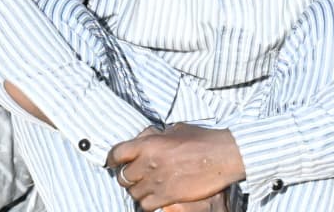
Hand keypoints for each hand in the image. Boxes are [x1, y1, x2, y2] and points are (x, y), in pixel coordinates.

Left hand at [108, 125, 244, 210]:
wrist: (221, 156)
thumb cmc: (201, 140)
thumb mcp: (175, 129)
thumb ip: (157, 135)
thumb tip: (146, 138)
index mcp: (148, 144)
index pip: (117, 153)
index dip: (112, 159)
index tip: (113, 162)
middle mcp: (148, 163)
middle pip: (123, 177)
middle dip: (127, 177)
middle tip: (135, 176)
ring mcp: (157, 181)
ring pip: (134, 193)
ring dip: (138, 191)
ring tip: (146, 188)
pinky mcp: (167, 196)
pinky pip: (146, 205)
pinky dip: (147, 204)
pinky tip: (154, 199)